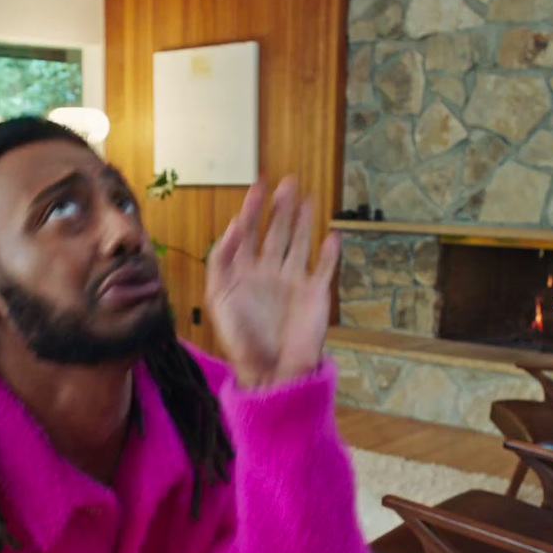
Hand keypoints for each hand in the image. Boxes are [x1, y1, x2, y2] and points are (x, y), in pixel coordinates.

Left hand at [206, 177, 340, 388]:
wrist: (271, 370)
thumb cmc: (240, 338)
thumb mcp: (219, 297)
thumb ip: (221, 260)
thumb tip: (233, 227)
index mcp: (243, 273)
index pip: (248, 233)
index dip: (252, 210)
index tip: (258, 188)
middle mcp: (269, 273)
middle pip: (276, 232)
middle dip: (281, 208)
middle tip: (287, 182)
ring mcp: (293, 282)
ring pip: (300, 243)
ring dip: (303, 221)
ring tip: (307, 198)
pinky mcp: (315, 294)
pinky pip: (324, 268)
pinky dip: (329, 252)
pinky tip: (332, 235)